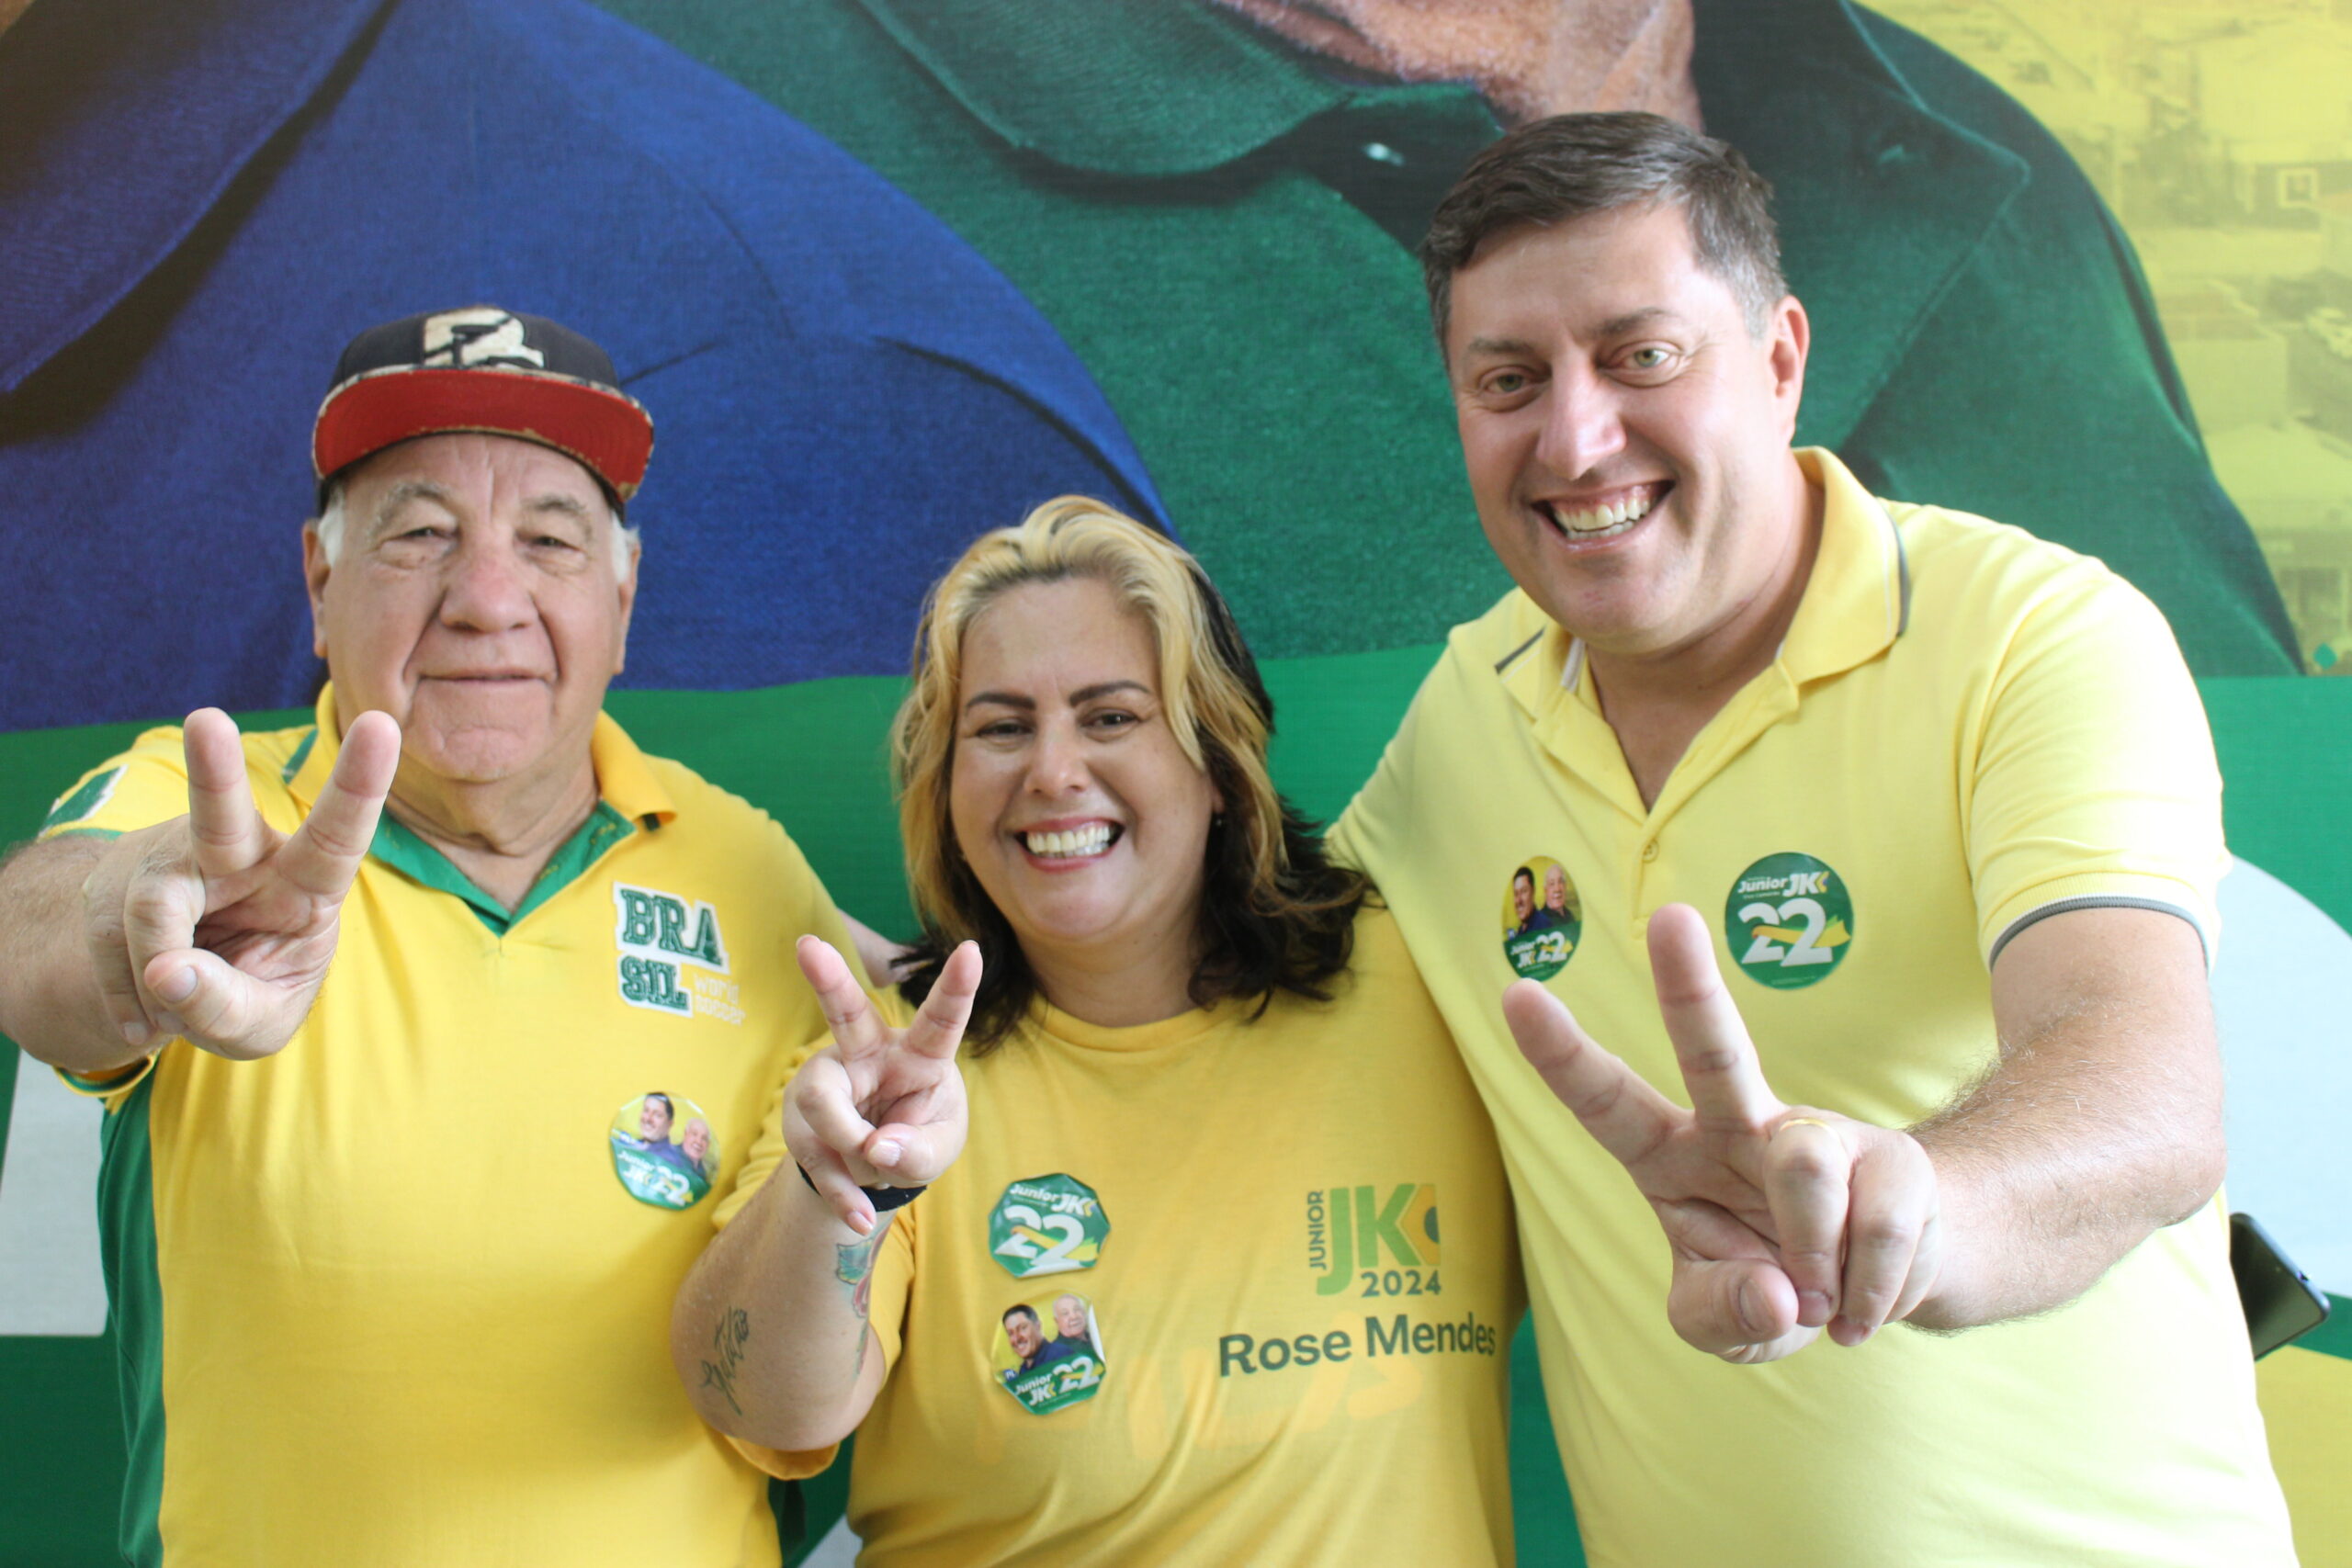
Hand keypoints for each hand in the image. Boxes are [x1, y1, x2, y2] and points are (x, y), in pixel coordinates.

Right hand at [81, 707, 399, 1061]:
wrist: (168, 991)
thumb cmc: (243, 995)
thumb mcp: (259, 1025)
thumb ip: (228, 1008)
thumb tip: (167, 972)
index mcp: (304, 885)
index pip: (336, 837)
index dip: (361, 785)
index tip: (380, 725)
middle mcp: (241, 856)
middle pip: (222, 817)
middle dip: (214, 769)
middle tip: (206, 721)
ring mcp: (171, 859)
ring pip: (152, 911)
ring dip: (156, 980)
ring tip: (173, 1010)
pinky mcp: (114, 878)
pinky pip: (107, 940)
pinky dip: (124, 992)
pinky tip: (145, 1004)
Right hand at [784, 936, 979, 1233]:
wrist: (873, 1171)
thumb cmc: (919, 1138)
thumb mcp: (939, 1149)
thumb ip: (920, 1153)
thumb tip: (878, 1148)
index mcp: (920, 1055)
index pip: (941, 1021)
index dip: (957, 988)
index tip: (974, 951)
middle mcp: (868, 1056)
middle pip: (848, 1015)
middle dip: (828, 980)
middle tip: (807, 946)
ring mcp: (828, 1083)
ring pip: (824, 1105)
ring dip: (852, 1149)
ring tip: (873, 1169)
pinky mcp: (803, 1119)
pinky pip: (816, 1156)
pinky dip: (843, 1194)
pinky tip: (859, 1217)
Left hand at [1504, 904, 1942, 1361]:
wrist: (1879, 1291)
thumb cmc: (1772, 1287)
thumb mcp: (1721, 1323)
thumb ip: (1724, 1318)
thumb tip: (1776, 1294)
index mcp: (1669, 1155)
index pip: (1607, 1103)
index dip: (1562, 1055)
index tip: (1515, 993)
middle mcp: (1737, 1127)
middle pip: (1713, 1051)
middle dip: (1690, 985)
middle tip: (1670, 917)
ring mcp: (1819, 1136)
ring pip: (1804, 1171)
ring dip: (1812, 1263)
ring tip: (1817, 1300)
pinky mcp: (1893, 1161)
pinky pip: (1875, 1231)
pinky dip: (1867, 1297)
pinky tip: (1860, 1303)